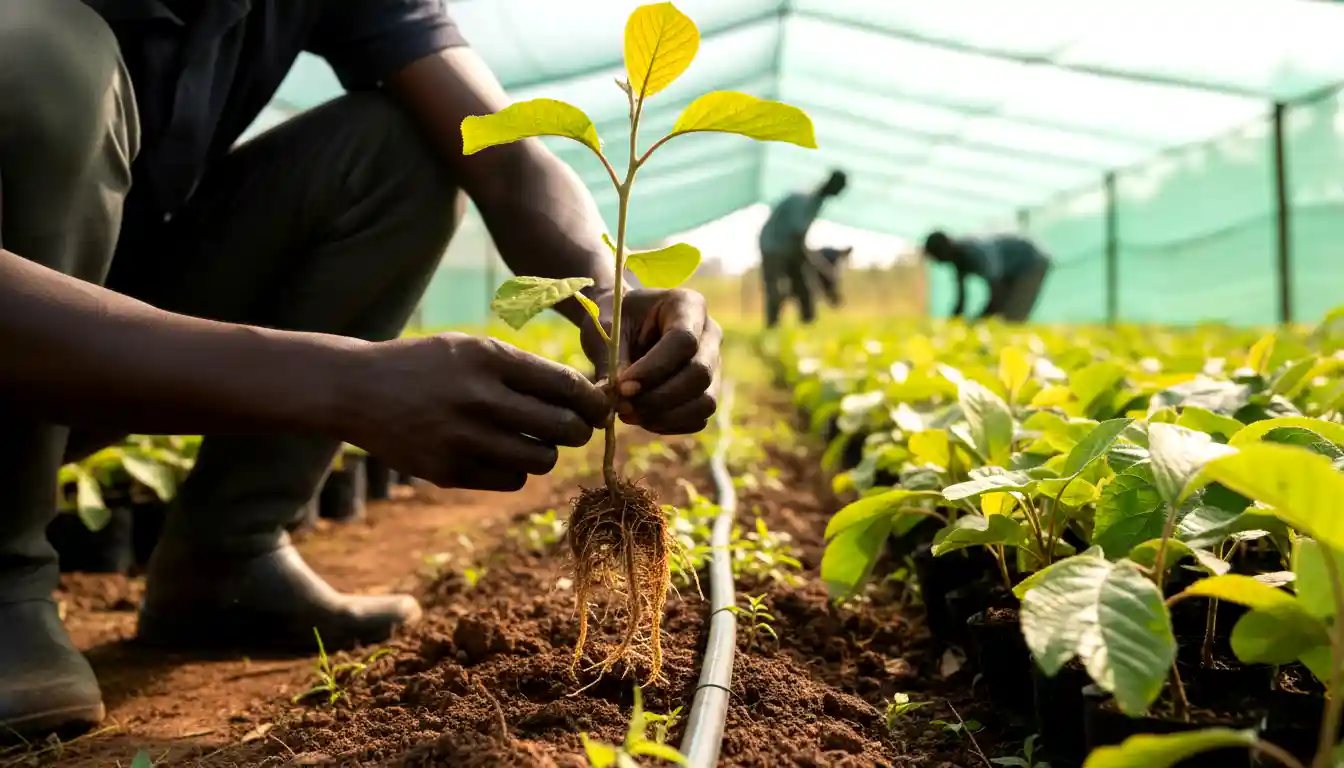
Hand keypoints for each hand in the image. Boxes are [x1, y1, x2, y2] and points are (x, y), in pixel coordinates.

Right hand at [344, 333, 608, 490]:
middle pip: (563, 427)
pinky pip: (511, 480)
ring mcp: (461, 438)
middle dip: (579, 430)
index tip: (597, 407)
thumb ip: (525, 369)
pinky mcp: (447, 471)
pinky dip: (516, 470)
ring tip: (534, 440)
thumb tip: (587, 397)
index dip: (592, 401)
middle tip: (574, 428)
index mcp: (489, 358)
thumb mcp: (472, 348)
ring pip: (542, 459)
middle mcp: (477, 398)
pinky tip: (502, 454)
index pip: (567, 386)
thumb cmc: (428, 365)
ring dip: (546, 452)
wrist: (357, 390)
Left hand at [582, 288, 721, 434]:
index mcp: (688, 305)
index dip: (654, 368)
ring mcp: (714, 364)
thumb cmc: (616, 318)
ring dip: (665, 416)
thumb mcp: (606, 329)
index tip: (622, 386)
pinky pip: (699, 418)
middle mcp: (710, 334)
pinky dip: (670, 425)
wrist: (627, 323)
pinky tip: (642, 418)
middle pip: (700, 373)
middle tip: (621, 406)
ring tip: (628, 414)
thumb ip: (611, 361)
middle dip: (659, 397)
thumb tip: (614, 398)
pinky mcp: (708, 390)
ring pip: (705, 401)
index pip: (684, 340)